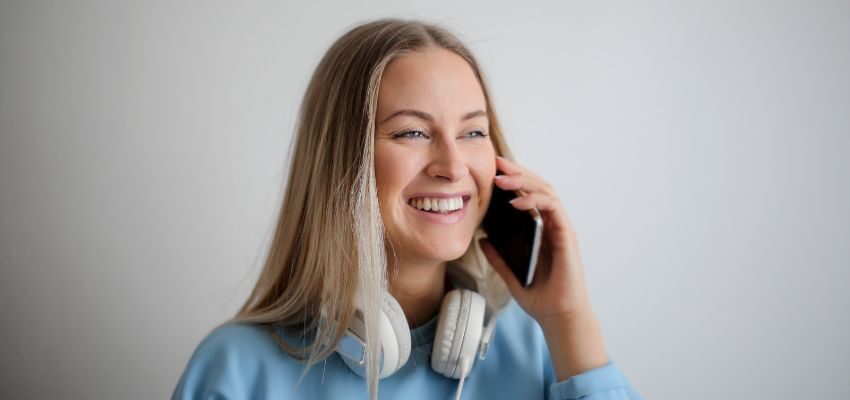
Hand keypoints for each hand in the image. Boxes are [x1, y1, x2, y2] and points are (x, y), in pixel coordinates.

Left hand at [479, 156, 608, 379]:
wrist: (558, 316)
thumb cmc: (540, 297)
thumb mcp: (510, 274)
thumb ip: (498, 257)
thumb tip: (482, 239)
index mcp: (540, 230)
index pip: (528, 196)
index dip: (513, 180)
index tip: (492, 170)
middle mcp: (552, 225)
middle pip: (538, 187)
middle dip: (517, 172)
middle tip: (496, 163)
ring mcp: (561, 228)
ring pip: (547, 191)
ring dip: (524, 181)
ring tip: (501, 179)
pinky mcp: (566, 235)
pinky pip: (552, 209)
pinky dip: (535, 201)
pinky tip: (516, 201)